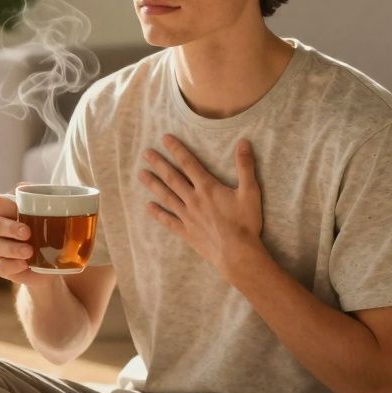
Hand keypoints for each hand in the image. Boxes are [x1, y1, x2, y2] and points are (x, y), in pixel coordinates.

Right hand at [0, 186, 53, 286]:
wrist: (46, 257)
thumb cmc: (42, 227)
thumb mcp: (45, 212)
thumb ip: (40, 201)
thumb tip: (36, 191)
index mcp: (1, 208)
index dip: (7, 206)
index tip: (21, 210)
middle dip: (10, 229)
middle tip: (28, 233)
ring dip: (13, 249)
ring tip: (29, 252)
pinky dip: (12, 265)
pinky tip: (24, 264)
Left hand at [139, 134, 264, 275]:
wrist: (237, 253)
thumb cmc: (245, 223)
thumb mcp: (250, 191)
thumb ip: (245, 166)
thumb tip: (243, 142)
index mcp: (207, 188)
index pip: (188, 163)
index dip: (176, 149)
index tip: (165, 138)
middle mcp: (193, 199)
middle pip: (172, 178)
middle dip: (159, 164)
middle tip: (146, 153)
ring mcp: (187, 216)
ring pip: (166, 196)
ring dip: (153, 184)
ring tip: (141, 174)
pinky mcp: (186, 231)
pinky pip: (168, 220)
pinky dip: (158, 213)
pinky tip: (148, 207)